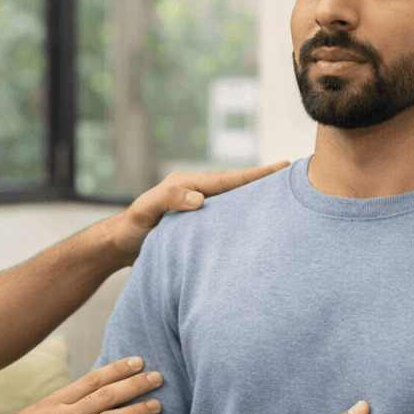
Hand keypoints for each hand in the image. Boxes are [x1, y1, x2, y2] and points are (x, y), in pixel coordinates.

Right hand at [0, 357, 163, 413]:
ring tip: (158, 406)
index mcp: (53, 404)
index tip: (138, 361)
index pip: (91, 380)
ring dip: (136, 412)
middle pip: (105, 396)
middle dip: (135, 384)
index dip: (117, 370)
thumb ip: (55, 408)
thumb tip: (75, 401)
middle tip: (158, 376)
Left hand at [107, 162, 290, 264]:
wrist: (118, 247)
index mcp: (189, 185)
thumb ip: (169, 201)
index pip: (229, 179)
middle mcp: (197, 193)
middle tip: (295, 174)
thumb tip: (200, 199)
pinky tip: (257, 223)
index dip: (256, 175)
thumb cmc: (131, 229)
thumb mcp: (146, 211)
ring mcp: (199, 209)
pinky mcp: (198, 226)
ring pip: (234, 202)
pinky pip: (226, 218)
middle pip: (237, 186)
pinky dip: (243, 216)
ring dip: (256, 198)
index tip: (282, 167)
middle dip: (264, 181)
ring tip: (285, 196)